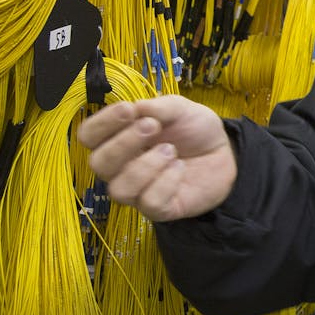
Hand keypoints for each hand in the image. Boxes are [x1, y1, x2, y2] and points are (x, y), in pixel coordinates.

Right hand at [78, 95, 236, 222]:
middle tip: (153, 127)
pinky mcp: (159, 209)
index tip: (128, 110)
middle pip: (98, 163)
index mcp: (119, 139)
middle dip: (124, 143)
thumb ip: (159, 106)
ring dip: (145, 166)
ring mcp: (138, 191)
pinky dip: (166, 182)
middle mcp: (121, 167)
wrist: (225, 152)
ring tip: (170, 150)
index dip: (102, 123)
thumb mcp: (181, 108)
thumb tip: (136, 107)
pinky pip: (150, 202)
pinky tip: (180, 168)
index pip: (89, 136)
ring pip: (119, 189)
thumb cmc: (194, 130)